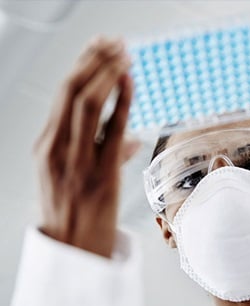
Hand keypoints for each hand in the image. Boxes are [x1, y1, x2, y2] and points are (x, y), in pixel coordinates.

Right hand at [33, 37, 140, 257]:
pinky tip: (130, 81)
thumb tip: (131, 139)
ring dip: (107, 74)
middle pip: (71, 91)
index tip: (98, 47)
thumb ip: (98, 151)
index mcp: (46, 146)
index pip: (62, 95)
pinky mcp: (100, 174)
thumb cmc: (74, 211)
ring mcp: (76, 161)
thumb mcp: (72, 176)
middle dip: (93, 61)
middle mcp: (56, 149)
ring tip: (124, 54)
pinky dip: (121, 101)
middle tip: (112, 42)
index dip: (81, 66)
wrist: (74, 248)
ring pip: (87, 104)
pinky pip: (112, 130)